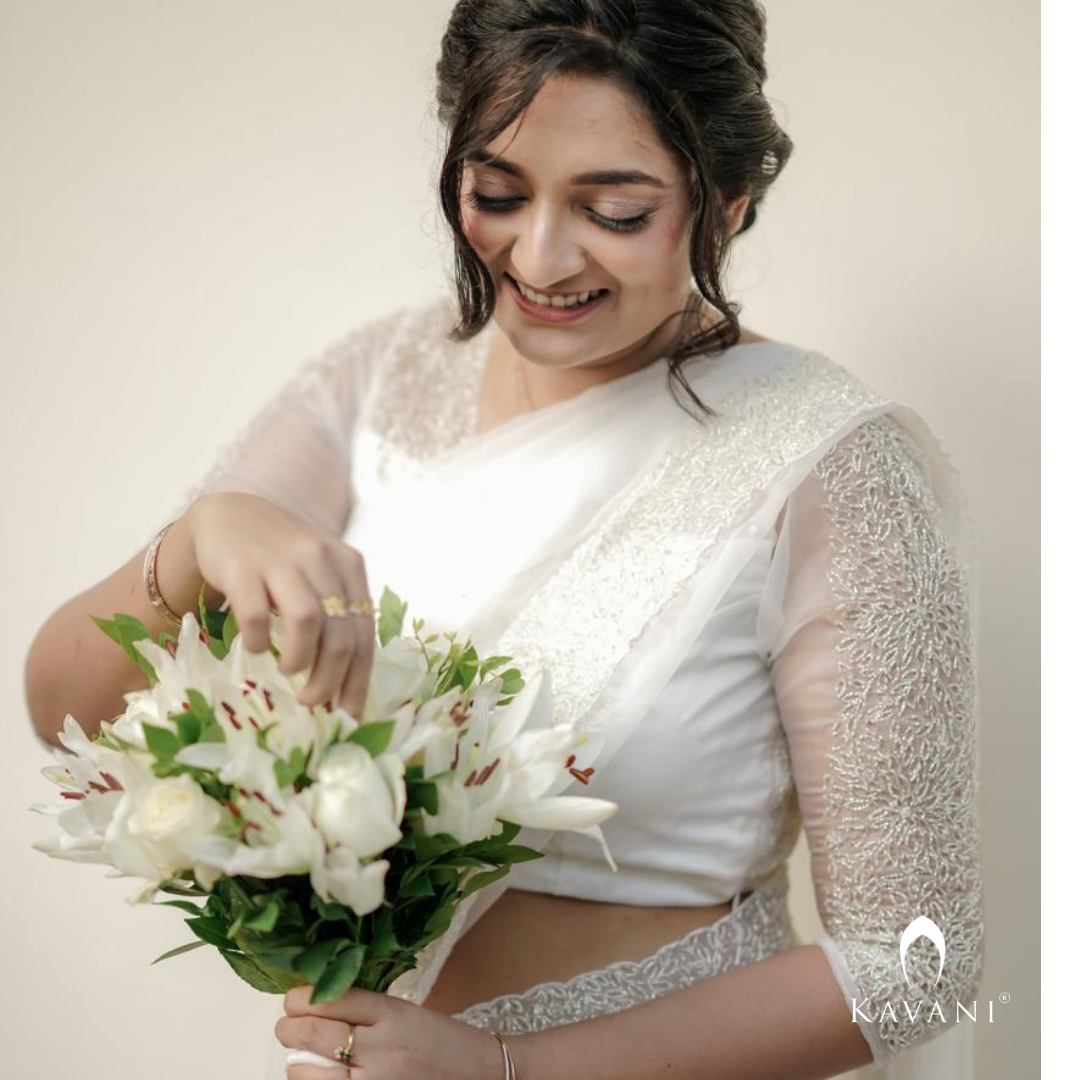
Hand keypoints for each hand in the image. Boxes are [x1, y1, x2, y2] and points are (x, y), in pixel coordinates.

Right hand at [183, 492, 374, 715]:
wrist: (231, 516)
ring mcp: (281, 561)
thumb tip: (345, 684)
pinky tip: (255, 647)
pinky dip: (258, 639)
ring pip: (307, 621)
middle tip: (313, 701)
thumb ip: (336, 617)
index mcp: (349, 566)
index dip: (359, 677)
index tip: (349, 712)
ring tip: (289, 673)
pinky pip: (255, 612)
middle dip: (330, 678)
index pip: (364, 631)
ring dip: (300, 659)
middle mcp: (321, 559)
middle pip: (340, 632)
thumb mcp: (320, 576)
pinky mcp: (241, 566)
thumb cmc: (282, 559)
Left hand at [275, 984, 509, 1079]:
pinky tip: (319, 1077)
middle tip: (287, 1026)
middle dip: (289, 1027)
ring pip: (306, 1072)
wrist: (475, 1074)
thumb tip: (310, 1003)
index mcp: (390, 1012)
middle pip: (312, 1032)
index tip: (292, 998)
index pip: (330, 998)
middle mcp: (379, 1048)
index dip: (299, 998)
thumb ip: (360, 1008)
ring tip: (305, 1057)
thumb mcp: (402, 1011)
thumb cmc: (437, 1041)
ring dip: (296, 1063)